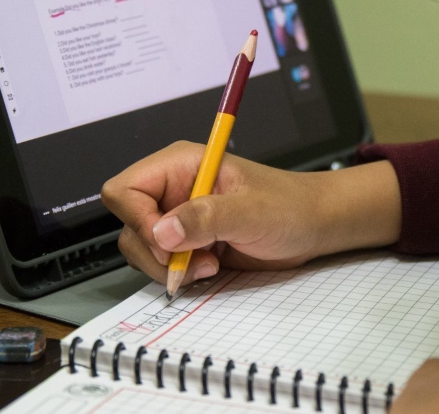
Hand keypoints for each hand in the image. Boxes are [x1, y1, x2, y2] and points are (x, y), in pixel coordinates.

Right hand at [101, 141, 401, 286]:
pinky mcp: (186, 242)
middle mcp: (172, 189)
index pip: (125, 190)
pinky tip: (209, 268)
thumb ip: (206, 217)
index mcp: (180, 165)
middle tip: (192, 259)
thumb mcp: (250, 211)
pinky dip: (178, 274)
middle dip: (155, 251)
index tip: (168, 242)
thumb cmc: (289, 206)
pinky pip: (160, 264)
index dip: (137, 219)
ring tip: (208, 264)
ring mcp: (177, 217)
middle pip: (128, 224)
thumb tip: (163, 230)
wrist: (312, 226)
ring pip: (140, 248)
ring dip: (169, 267)